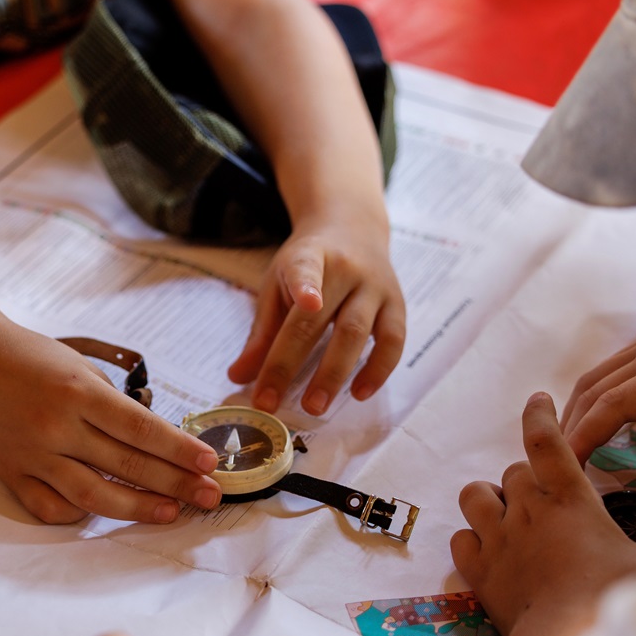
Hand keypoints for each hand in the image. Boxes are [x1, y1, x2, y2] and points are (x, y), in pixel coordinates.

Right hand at [0, 317, 220, 523]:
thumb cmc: (30, 356)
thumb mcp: (79, 367)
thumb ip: (113, 406)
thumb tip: (157, 443)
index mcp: (77, 392)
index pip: (140, 429)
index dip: (179, 450)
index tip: (209, 463)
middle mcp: (55, 426)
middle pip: (126, 465)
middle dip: (175, 483)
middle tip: (210, 496)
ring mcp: (31, 455)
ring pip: (92, 495)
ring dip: (137, 508)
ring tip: (172, 512)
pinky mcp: (11, 473)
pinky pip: (50, 508)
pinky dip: (79, 514)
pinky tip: (105, 511)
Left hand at [228, 218, 404, 414]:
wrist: (353, 228)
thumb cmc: (308, 265)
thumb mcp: (278, 284)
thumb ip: (261, 332)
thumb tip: (239, 378)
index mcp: (310, 256)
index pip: (305, 269)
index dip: (306, 285)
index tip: (307, 302)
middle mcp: (347, 269)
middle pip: (318, 320)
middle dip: (292, 363)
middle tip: (273, 401)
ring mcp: (375, 286)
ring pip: (356, 333)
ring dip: (333, 374)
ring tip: (314, 406)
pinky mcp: (397, 304)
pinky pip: (392, 341)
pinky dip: (378, 370)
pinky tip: (359, 393)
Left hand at [452, 393, 635, 635]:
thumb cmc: (614, 597)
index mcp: (569, 498)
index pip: (545, 441)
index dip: (538, 416)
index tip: (538, 400)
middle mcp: (527, 510)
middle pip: (512, 472)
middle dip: (524, 479)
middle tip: (541, 502)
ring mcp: (497, 538)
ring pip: (474, 495)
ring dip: (486, 500)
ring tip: (503, 515)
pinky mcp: (477, 569)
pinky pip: (460, 540)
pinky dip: (470, 541)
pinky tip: (486, 551)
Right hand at [561, 265, 635, 464]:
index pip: (609, 410)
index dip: (580, 437)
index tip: (564, 463)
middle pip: (596, 386)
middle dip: (571, 421)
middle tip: (560, 453)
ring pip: (612, 360)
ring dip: (588, 394)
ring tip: (579, 424)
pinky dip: (629, 343)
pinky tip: (633, 352)